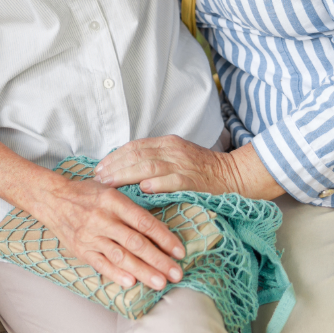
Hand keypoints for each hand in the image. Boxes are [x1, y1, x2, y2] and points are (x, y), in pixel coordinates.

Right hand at [27, 176, 186, 291]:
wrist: (52, 198)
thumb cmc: (85, 194)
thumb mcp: (110, 190)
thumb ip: (130, 208)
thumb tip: (158, 228)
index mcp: (113, 200)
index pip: (144, 221)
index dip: (164, 237)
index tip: (179, 251)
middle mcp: (103, 218)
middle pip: (136, 242)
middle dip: (159, 260)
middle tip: (177, 273)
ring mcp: (91, 235)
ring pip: (121, 256)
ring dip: (143, 271)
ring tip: (160, 282)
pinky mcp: (81, 249)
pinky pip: (101, 263)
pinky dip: (116, 274)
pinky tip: (131, 283)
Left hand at [94, 137, 283, 200]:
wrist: (235, 175)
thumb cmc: (204, 170)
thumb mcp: (178, 157)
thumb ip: (156, 160)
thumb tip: (128, 169)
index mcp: (168, 143)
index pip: (134, 146)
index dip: (115, 156)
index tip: (100, 167)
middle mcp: (173, 150)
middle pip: (136, 154)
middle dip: (114, 166)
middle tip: (98, 178)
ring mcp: (183, 164)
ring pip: (149, 166)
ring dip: (126, 174)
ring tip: (110, 183)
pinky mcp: (193, 180)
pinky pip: (172, 181)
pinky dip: (157, 184)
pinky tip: (142, 189)